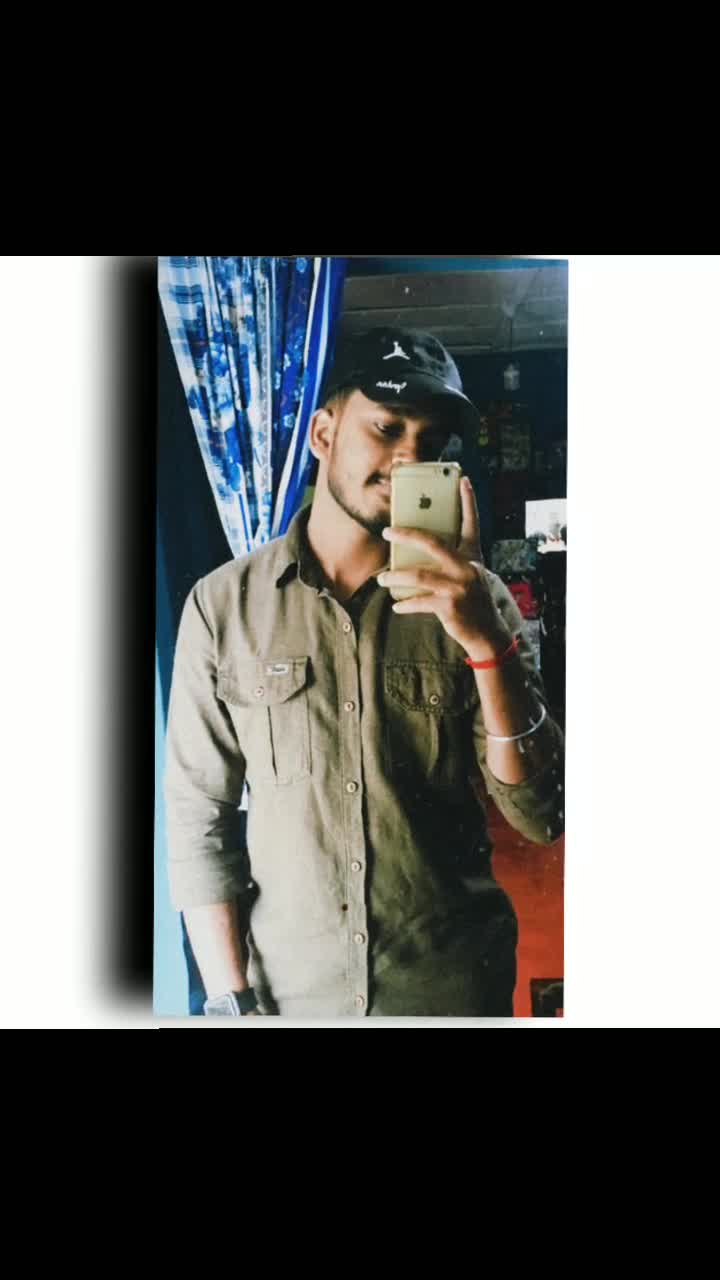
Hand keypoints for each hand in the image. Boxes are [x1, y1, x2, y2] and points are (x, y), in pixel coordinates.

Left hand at [378, 476, 511, 660]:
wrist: (487, 633)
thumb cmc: (472, 601)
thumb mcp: (469, 576)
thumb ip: (452, 562)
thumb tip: (418, 553)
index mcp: (473, 556)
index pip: (472, 524)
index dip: (469, 502)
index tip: (464, 480)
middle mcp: (467, 568)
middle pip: (432, 543)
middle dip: (406, 534)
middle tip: (387, 531)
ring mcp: (458, 587)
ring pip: (418, 575)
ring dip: (395, 577)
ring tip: (382, 579)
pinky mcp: (449, 606)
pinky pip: (419, 601)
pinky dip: (405, 604)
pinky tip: (397, 606)